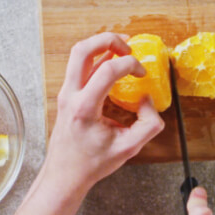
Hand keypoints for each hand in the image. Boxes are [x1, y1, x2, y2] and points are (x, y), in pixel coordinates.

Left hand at [42, 32, 164, 196]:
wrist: (65, 175)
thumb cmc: (92, 163)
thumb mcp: (129, 149)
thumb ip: (149, 124)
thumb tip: (147, 100)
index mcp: (84, 108)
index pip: (107, 71)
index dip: (130, 65)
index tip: (142, 74)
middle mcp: (71, 95)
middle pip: (83, 50)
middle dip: (109, 40)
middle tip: (128, 47)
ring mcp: (66, 92)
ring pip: (78, 53)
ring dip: (101, 45)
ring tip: (122, 49)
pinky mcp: (67, 94)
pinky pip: (79, 65)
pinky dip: (97, 57)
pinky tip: (112, 63)